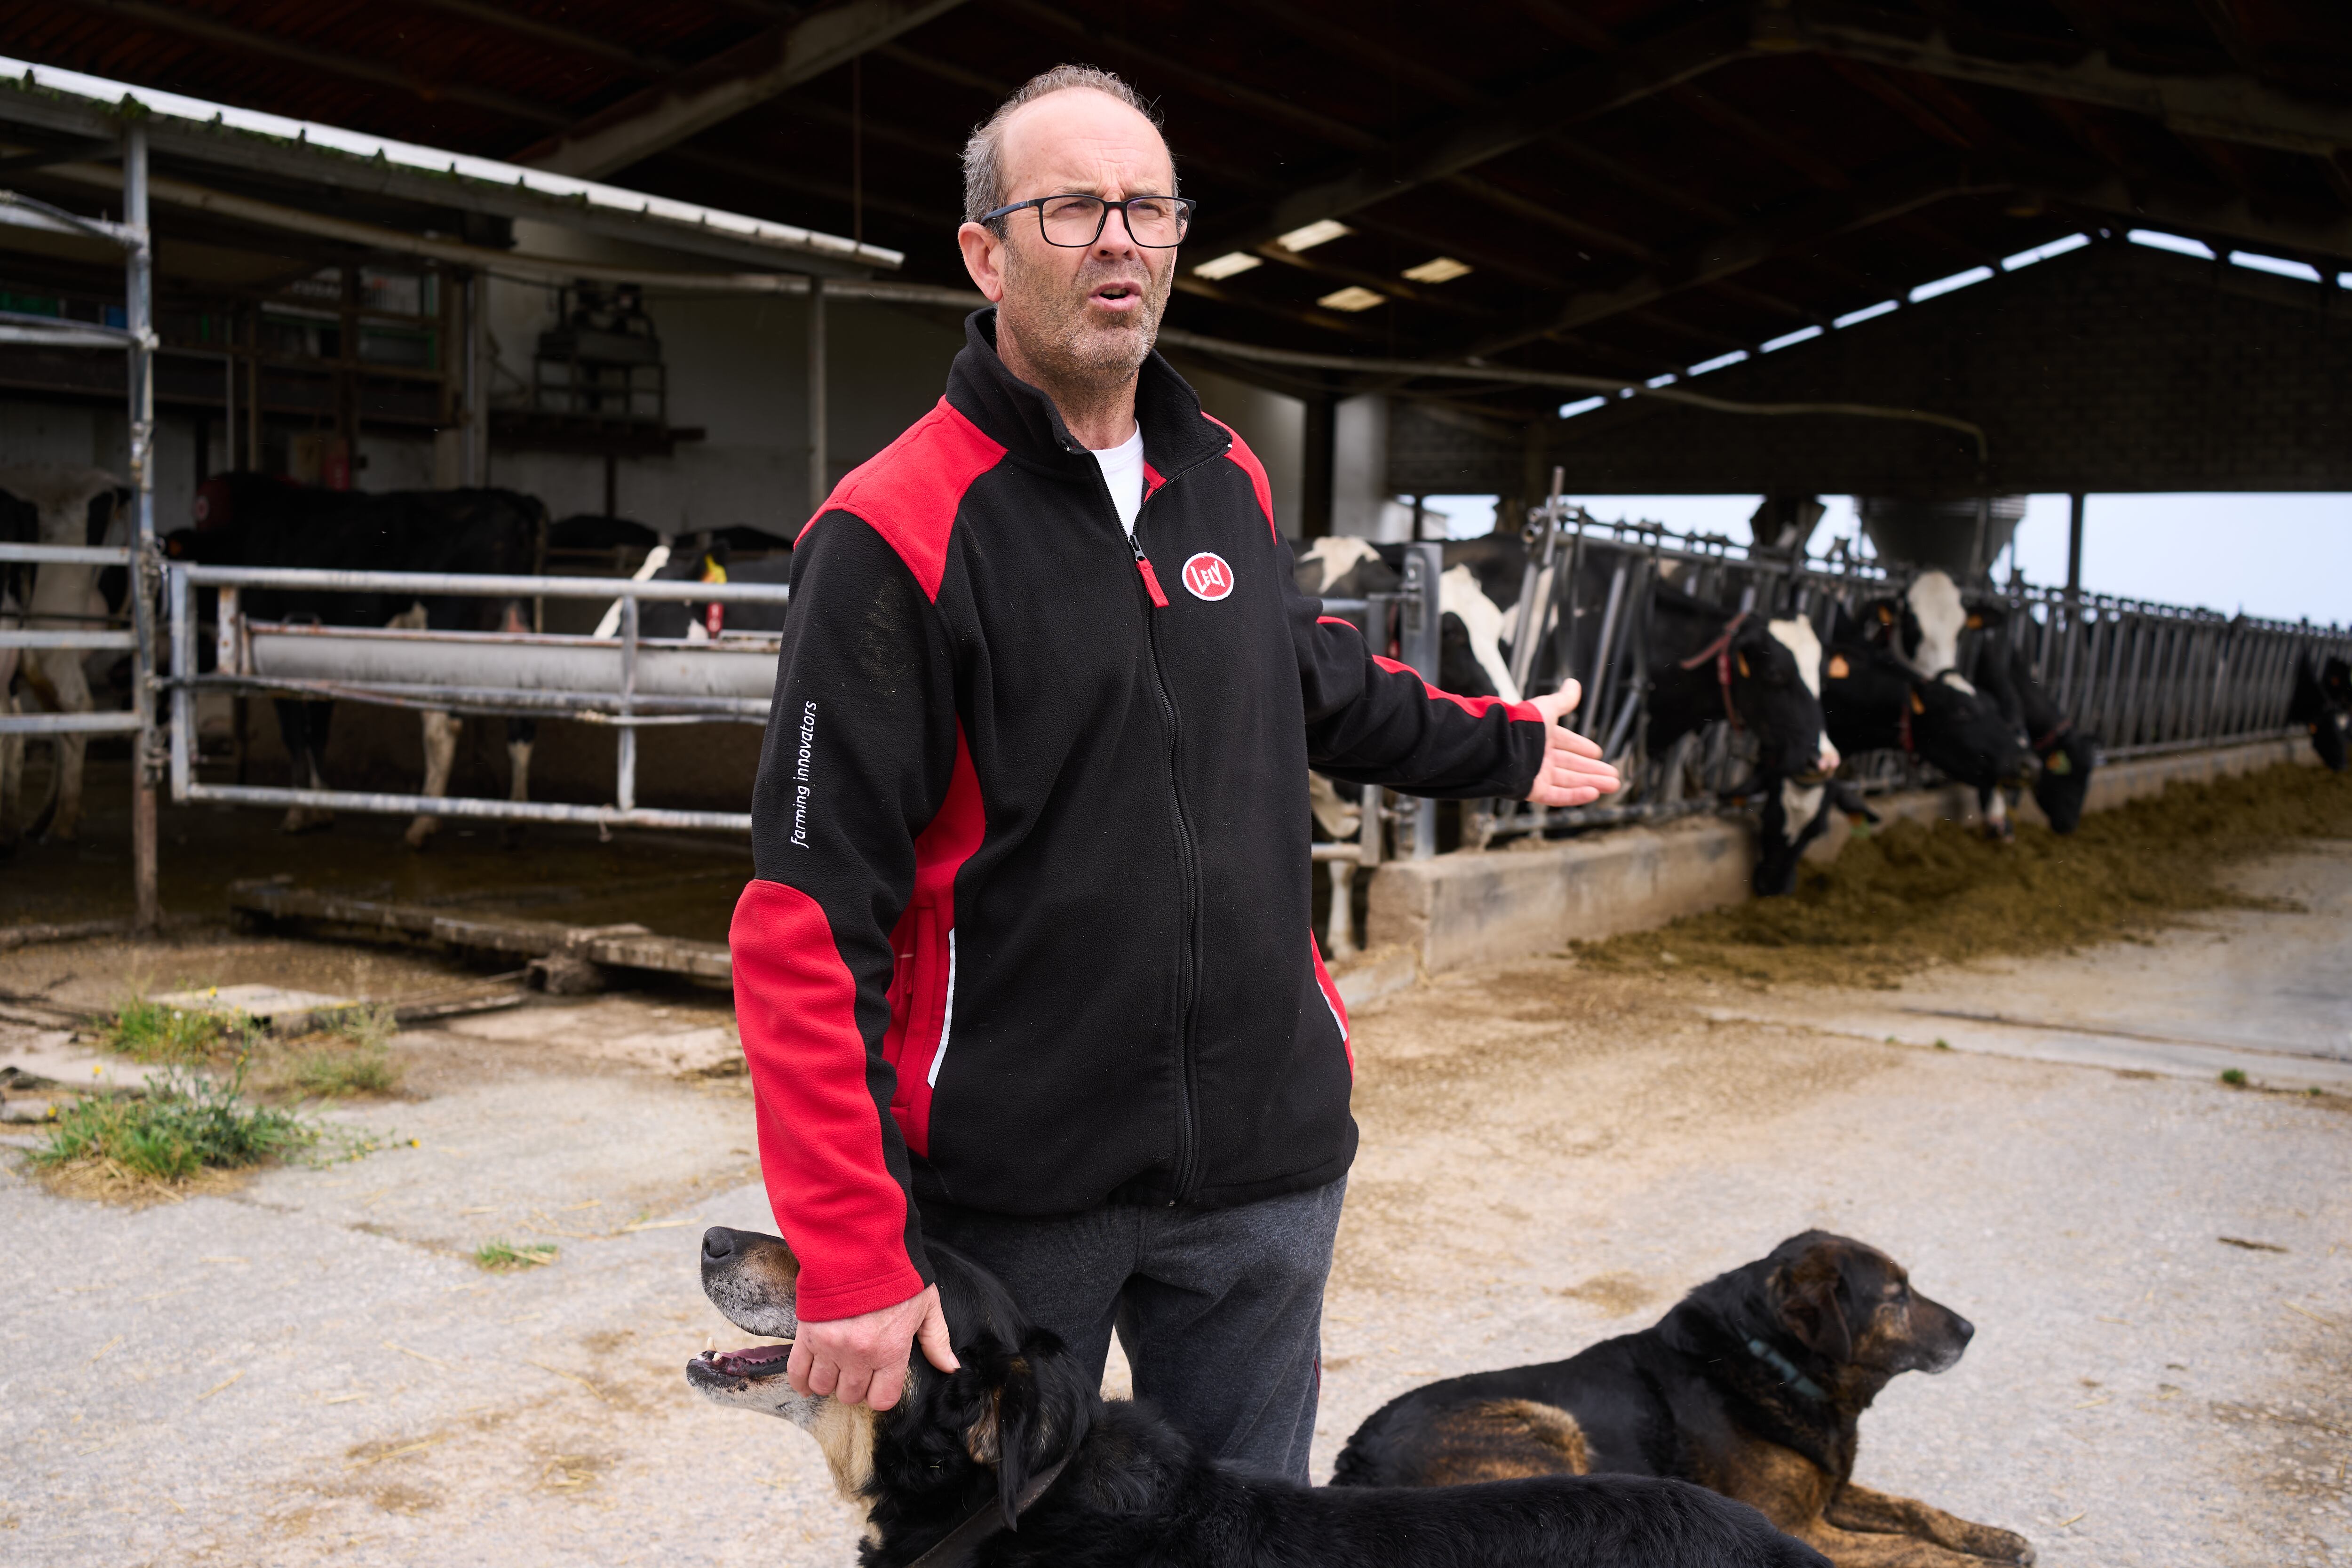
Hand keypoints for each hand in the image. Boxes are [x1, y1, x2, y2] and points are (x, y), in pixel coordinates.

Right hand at [788, 1283, 957, 1410]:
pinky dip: (801, 1381)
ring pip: (824, 1386)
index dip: (880, 1393)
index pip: (882, 1399)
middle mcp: (859, 1354)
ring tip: (836, 1367)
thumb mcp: (927, 1304)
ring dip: (830, 1381)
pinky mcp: (807, 1334)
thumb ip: (936, 1339)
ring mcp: (830, 1346)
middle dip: (855, 1386)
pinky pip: (797, 1372)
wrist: (860, 1245)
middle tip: (858, 1368)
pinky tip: (808, 1381)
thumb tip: (950, 1367)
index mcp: (891, 1350)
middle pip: (851, 1394)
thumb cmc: (897, 1274)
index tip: (879, 1381)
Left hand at [1523, 679, 1621, 806]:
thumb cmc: (1521, 723)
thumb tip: (1574, 683)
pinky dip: (1575, 795)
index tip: (1598, 752)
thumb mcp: (1547, 708)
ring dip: (1592, 783)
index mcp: (1541, 736)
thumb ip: (1563, 700)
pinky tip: (1594, 794)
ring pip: (1569, 781)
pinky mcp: (1532, 790)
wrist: (1499, 744)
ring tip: (1613, 785)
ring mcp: (1536, 774)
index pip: (1566, 743)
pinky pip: (1557, 796)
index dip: (1582, 747)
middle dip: (1594, 770)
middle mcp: (1539, 756)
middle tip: (1614, 774)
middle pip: (1572, 765)